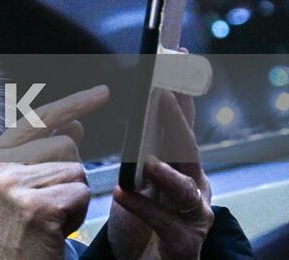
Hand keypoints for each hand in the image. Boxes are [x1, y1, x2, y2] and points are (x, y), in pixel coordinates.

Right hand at [0, 85, 108, 259]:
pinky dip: (78, 213)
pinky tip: (56, 227)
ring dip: (74, 195)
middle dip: (69, 173)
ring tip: (51, 217)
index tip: (103, 92)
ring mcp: (12, 184)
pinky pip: (80, 193)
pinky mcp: (35, 206)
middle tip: (48, 203)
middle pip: (64, 145)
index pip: (37, 118)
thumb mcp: (19, 186)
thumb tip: (75, 125)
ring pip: (76, 169)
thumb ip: (41, 152)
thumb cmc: (17, 231)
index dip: (74, 104)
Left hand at [107, 90, 212, 259]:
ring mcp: (194, 215)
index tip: (176, 53)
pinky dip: (144, 206)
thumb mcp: (139, 180)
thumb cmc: (142, 220)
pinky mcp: (185, 243)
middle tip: (161, 91)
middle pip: (188, 147)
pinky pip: (166, 222)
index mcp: (182, 165)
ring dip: (166, 170)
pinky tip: (121, 192)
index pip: (181, 121)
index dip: (180, 89)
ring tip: (147, 159)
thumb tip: (100, 113)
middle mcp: (195, 185)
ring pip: (185, 188)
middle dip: (177, 117)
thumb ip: (137, 150)